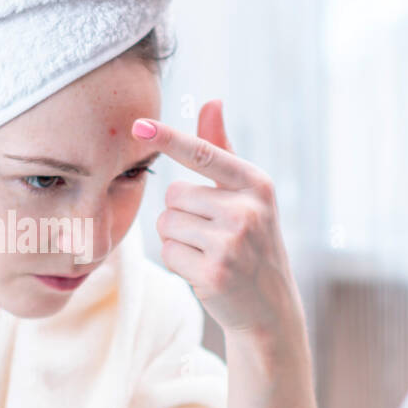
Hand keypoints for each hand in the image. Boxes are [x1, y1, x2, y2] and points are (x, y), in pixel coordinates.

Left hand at [132, 100, 304, 341]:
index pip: (203, 154)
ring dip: (177, 239)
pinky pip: (168, 252)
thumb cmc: (251, 242)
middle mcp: (248, 210)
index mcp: (256, 184)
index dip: (168, 139)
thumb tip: (211, 101)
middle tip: (210, 235)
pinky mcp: (214, 272)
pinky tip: (204, 271)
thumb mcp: (246, 194)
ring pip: (166, 224)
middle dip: (181, 215)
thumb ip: (221, 149)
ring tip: (208, 253)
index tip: (138, 125)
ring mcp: (232, 242)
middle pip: (174, 195)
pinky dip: (178, 262)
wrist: (269, 307)